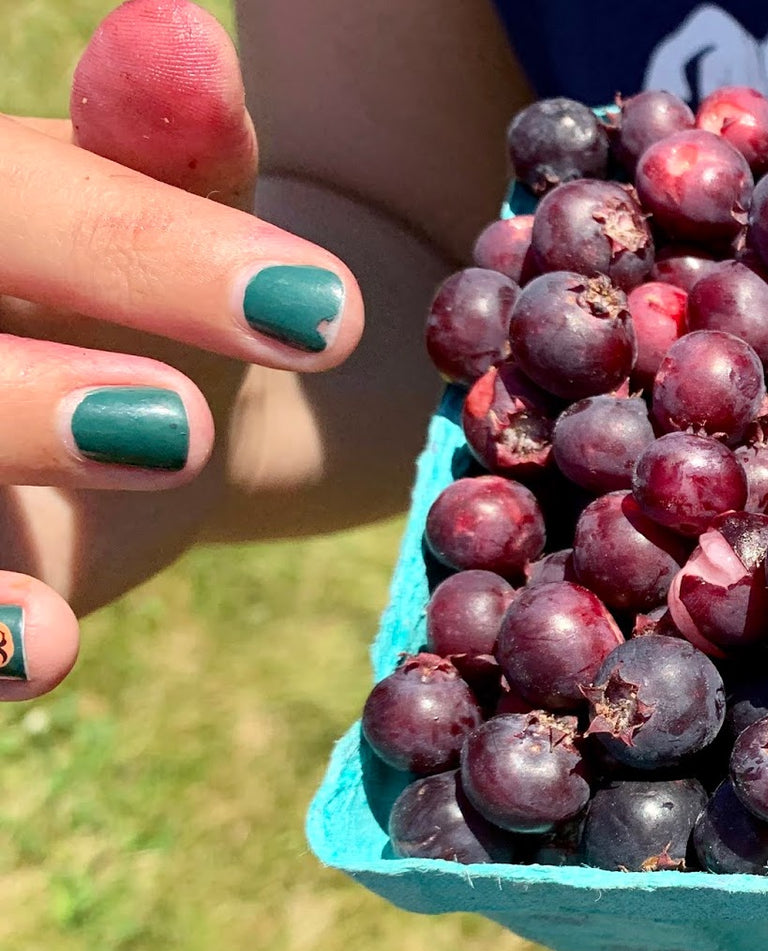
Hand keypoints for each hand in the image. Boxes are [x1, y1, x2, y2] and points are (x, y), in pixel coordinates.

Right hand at [0, 0, 363, 698]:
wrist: (117, 393)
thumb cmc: (133, 282)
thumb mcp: (157, 207)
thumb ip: (166, 140)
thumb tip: (177, 36)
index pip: (10, 212)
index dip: (139, 255)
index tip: (319, 310)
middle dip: (18, 399)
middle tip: (176, 426)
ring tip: (56, 614)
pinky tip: (41, 654)